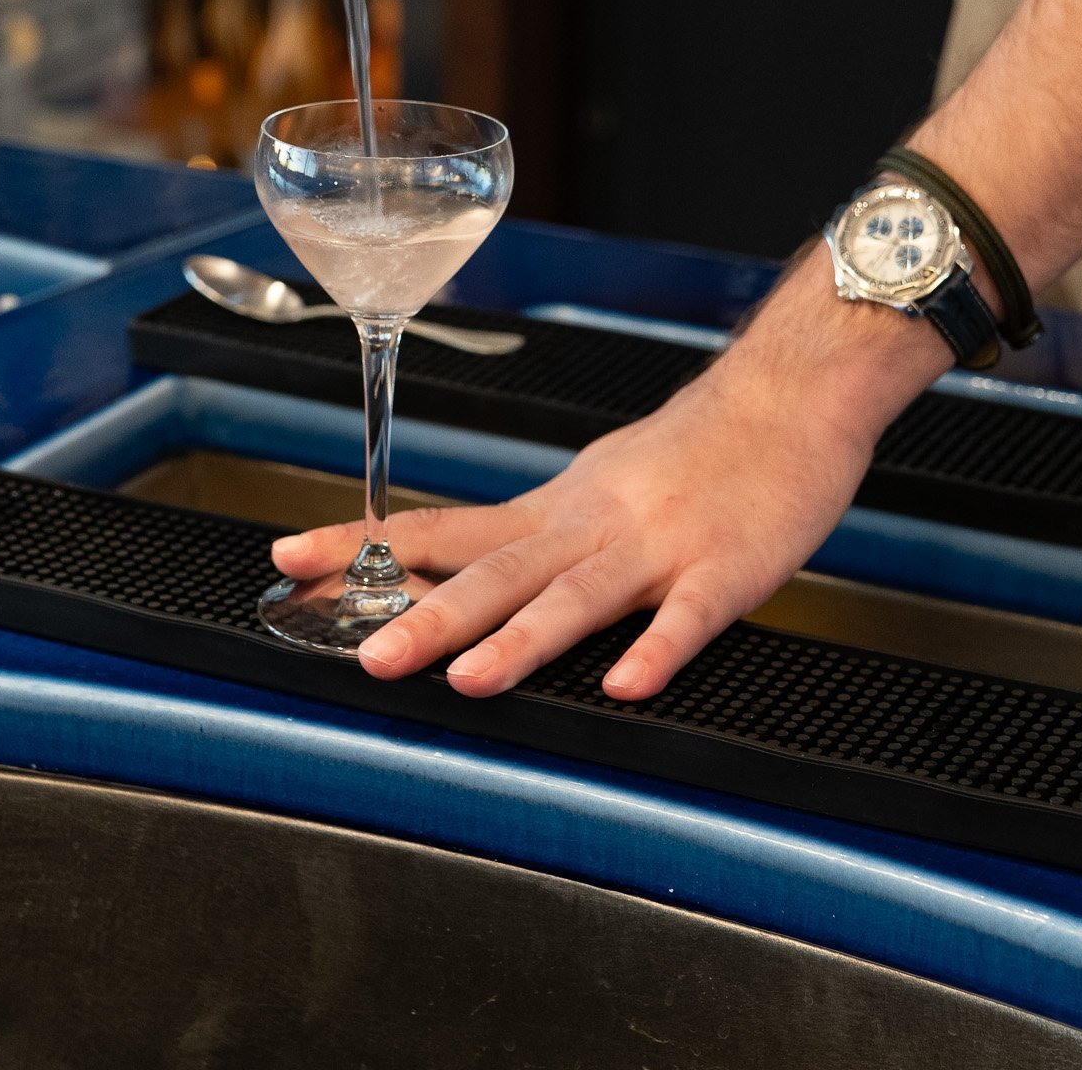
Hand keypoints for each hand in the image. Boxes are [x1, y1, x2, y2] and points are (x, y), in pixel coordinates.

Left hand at [270, 317, 890, 701]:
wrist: (790, 396)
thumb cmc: (702, 446)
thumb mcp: (603, 479)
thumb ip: (545, 532)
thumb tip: (468, 564)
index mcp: (560, 507)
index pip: (446, 528)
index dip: (366, 547)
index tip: (291, 560)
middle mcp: (595, 522)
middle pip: (501, 571)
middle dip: (429, 616)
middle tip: (367, 655)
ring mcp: (660, 545)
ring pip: (579, 595)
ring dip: (522, 638)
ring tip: (469, 679)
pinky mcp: (727, 568)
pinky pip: (688, 616)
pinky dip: (655, 648)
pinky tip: (625, 684)